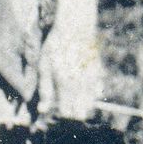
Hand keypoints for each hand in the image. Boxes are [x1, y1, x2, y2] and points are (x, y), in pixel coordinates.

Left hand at [35, 0, 104, 119]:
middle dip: (71, 111)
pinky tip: (79, 82)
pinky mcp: (100, 75)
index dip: (59, 111)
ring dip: (80, 103)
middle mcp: (82, 85)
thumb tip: (42, 110)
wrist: (76, 30)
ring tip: (70, 91)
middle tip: (62, 100)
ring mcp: (93, 80)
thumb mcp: (43, 67)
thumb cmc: (55, 48)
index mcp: (66, 84)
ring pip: (90, 105)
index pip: (67, 113)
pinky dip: (89, 92)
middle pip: (81, 113)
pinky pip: (96, 93)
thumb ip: (44, 90)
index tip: (54, 104)